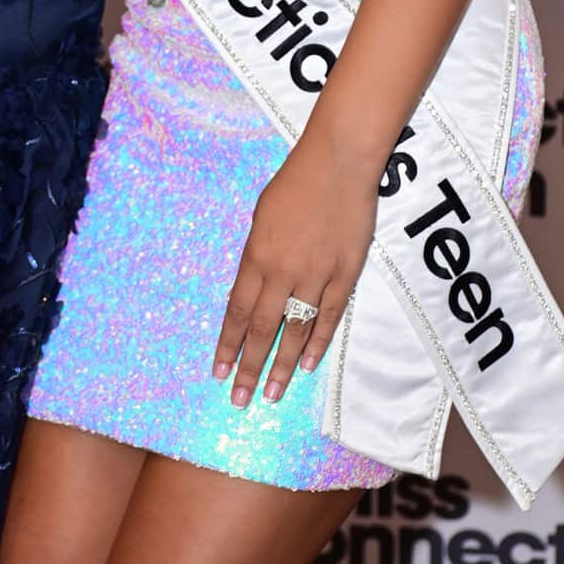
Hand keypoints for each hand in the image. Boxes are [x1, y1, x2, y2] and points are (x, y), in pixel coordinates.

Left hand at [213, 131, 377, 407]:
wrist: (338, 163)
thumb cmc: (294, 184)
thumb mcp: (260, 218)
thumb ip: (256, 256)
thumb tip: (253, 288)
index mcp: (256, 257)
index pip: (237, 312)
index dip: (226, 344)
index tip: (217, 372)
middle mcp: (282, 273)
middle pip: (262, 330)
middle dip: (247, 367)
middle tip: (238, 400)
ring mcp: (316, 276)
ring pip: (295, 331)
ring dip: (282, 366)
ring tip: (271, 394)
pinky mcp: (345, 274)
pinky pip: (329, 317)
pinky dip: (318, 343)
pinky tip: (308, 365)